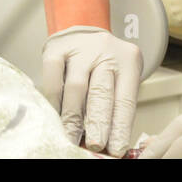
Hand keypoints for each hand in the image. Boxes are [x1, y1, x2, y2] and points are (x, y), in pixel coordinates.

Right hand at [40, 25, 141, 155]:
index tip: (116, 150)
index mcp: (128, 61)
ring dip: (73, 117)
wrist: (83, 32)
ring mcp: (80, 49)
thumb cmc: (104, 64)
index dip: (120, 128)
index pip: (125, 100)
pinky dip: (54, 102)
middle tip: (95, 145)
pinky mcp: (56, 49)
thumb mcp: (119, 79)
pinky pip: (53, 80)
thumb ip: (114, 107)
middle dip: (98, 123)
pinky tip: (56, 117)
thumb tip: (107, 145)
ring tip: (72, 138)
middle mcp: (105, 51)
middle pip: (101, 92)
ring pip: (76, 87)